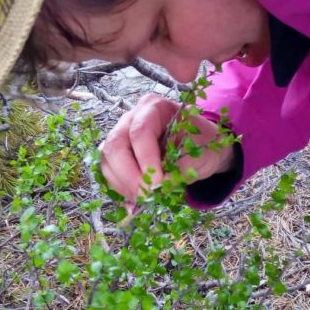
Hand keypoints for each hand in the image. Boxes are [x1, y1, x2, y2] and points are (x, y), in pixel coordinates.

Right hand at [99, 93, 234, 206]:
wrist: (200, 147)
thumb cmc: (201, 143)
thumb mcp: (202, 152)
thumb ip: (183, 167)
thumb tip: (161, 187)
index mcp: (154, 107)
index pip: (141, 131)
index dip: (146, 159)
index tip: (158, 183)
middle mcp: (130, 118)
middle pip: (115, 145)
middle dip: (128, 175)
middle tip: (146, 196)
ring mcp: (120, 136)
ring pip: (107, 161)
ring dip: (123, 185)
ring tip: (144, 200)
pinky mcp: (116, 155)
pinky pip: (109, 173)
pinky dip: (120, 190)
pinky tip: (135, 201)